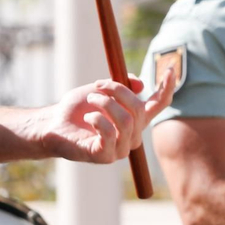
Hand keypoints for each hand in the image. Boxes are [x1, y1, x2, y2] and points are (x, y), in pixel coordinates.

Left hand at [31, 69, 176, 163]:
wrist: (53, 124)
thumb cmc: (77, 108)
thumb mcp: (100, 90)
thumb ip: (121, 86)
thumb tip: (141, 85)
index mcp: (135, 119)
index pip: (159, 104)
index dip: (167, 87)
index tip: (171, 68)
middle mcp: (132, 135)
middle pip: (139, 109)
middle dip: (118, 91)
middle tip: (98, 85)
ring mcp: (121, 148)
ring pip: (126, 120)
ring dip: (104, 103)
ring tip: (90, 99)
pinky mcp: (105, 156)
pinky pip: (110, 133)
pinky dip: (96, 119)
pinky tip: (87, 119)